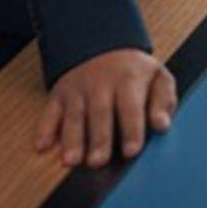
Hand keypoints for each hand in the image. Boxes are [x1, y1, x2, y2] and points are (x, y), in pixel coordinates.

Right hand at [35, 47, 175, 168]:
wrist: (104, 45)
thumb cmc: (135, 72)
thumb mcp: (158, 78)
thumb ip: (164, 102)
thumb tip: (162, 125)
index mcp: (129, 79)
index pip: (131, 106)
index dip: (132, 129)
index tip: (132, 150)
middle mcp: (101, 83)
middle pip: (99, 113)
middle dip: (99, 138)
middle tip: (98, 162)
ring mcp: (77, 89)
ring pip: (74, 115)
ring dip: (71, 139)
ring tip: (71, 161)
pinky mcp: (59, 95)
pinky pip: (50, 112)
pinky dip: (45, 129)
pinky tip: (42, 146)